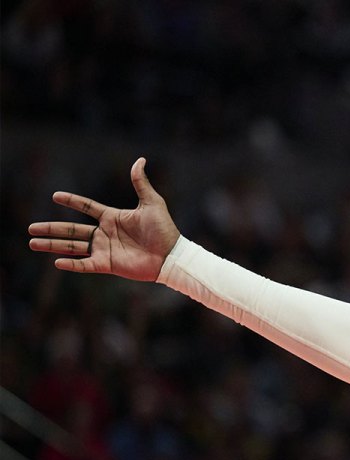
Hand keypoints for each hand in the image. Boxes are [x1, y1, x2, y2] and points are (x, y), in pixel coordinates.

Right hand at [28, 157, 180, 281]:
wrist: (172, 255)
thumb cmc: (164, 230)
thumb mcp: (152, 203)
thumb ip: (141, 183)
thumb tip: (140, 160)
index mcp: (112, 217)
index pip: (87, 207)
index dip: (72, 201)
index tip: (55, 196)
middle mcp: (104, 233)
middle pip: (72, 230)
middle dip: (51, 229)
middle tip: (31, 228)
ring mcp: (104, 249)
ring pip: (73, 246)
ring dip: (53, 245)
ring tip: (33, 243)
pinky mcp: (108, 264)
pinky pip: (85, 264)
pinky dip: (72, 264)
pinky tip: (56, 262)